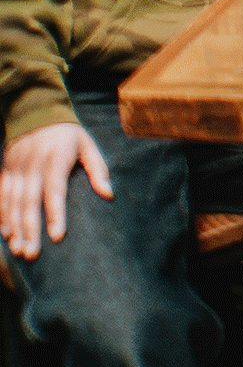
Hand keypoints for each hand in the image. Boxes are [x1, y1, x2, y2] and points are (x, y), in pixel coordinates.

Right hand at [0, 121, 111, 258]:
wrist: (36, 111)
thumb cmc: (68, 134)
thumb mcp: (87, 145)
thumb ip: (98, 169)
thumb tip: (108, 194)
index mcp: (56, 158)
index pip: (55, 190)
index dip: (55, 214)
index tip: (57, 237)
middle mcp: (33, 164)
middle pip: (30, 201)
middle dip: (30, 229)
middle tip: (32, 254)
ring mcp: (16, 167)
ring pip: (12, 202)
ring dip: (14, 228)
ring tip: (19, 250)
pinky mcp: (6, 169)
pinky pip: (2, 195)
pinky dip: (2, 215)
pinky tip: (6, 234)